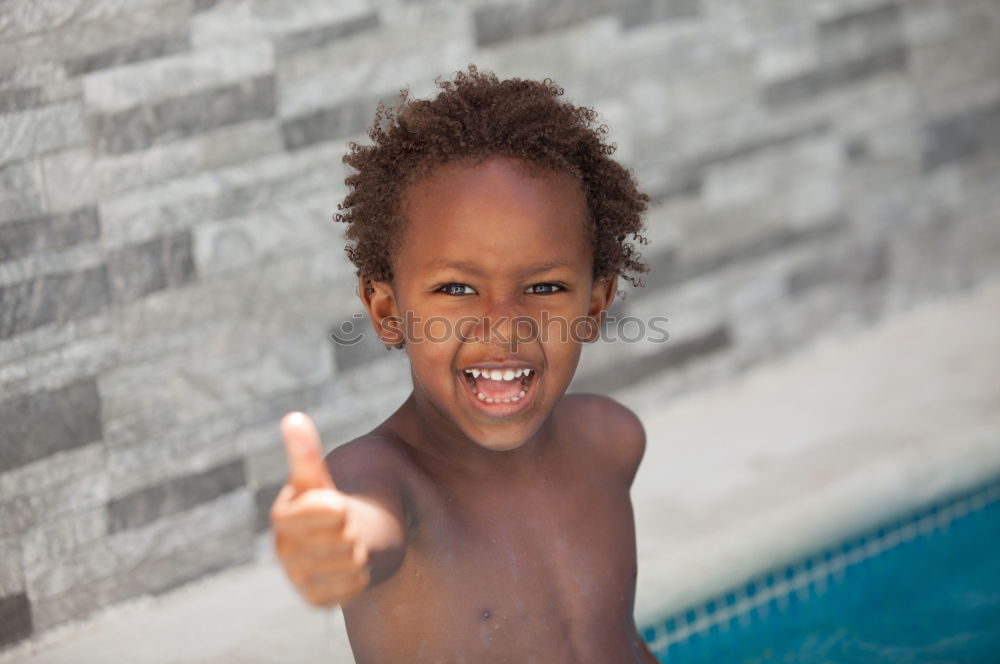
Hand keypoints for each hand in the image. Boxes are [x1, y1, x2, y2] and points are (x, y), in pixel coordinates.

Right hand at [270, 411, 369, 606]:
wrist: (352, 540)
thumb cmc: (336, 504)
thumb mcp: (321, 479)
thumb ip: (306, 454)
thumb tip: (293, 417)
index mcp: (283, 517)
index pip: (311, 513)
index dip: (332, 510)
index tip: (341, 504)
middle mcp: (285, 551)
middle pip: (339, 540)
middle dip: (352, 530)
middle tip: (351, 526)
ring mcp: (299, 577)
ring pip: (350, 564)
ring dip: (361, 552)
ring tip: (355, 544)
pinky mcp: (316, 599)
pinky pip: (353, 586)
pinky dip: (363, 576)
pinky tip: (357, 566)